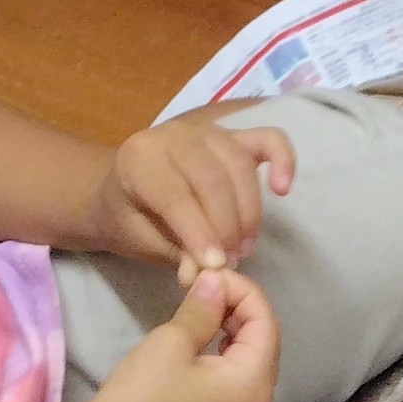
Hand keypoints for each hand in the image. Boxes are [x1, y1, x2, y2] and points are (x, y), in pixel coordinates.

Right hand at [68, 270, 280, 401]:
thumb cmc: (137, 399)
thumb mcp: (170, 341)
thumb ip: (204, 307)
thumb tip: (217, 280)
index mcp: (256, 386)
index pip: (266, 323)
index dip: (244, 292)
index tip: (214, 274)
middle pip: (264, 344)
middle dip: (240, 312)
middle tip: (209, 289)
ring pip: (252, 364)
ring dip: (234, 334)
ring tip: (207, 312)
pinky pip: (240, 387)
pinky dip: (228, 360)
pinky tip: (207, 345)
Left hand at [88, 115, 296, 285]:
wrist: (119, 188)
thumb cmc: (125, 217)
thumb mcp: (135, 240)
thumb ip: (171, 251)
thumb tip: (203, 271)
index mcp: (140, 157)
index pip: (176, 195)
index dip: (199, 232)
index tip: (216, 266)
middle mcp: (175, 134)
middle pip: (213, 179)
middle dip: (228, 225)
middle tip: (232, 260)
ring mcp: (208, 130)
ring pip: (241, 165)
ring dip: (249, 210)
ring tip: (245, 246)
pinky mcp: (234, 134)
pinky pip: (268, 139)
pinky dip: (283, 160)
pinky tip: (283, 189)